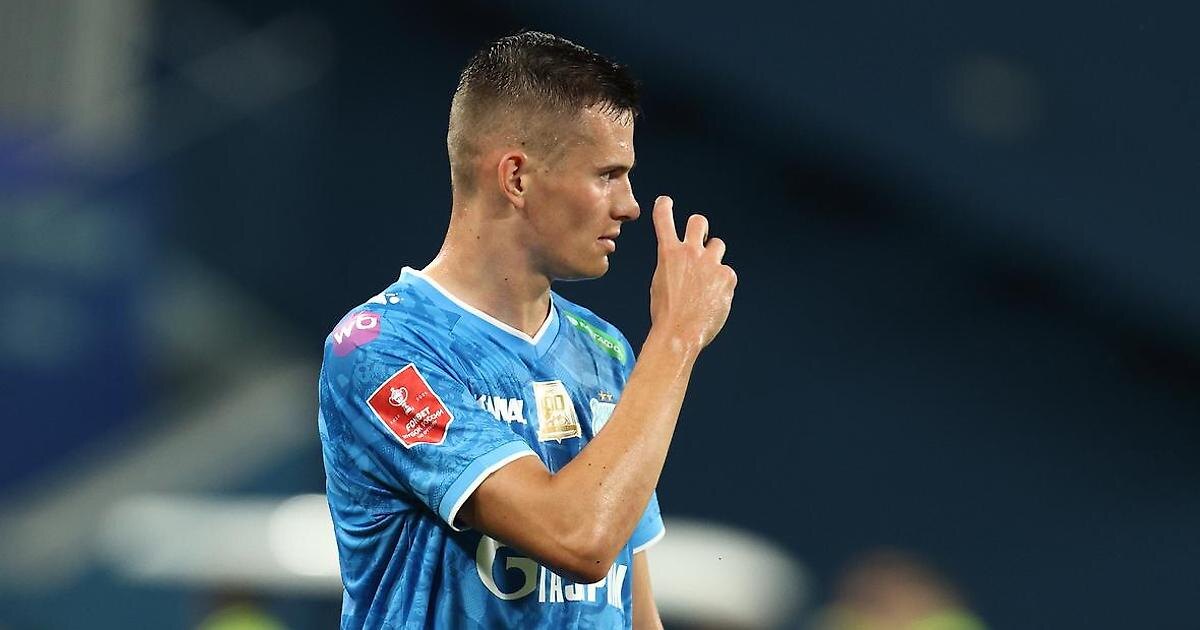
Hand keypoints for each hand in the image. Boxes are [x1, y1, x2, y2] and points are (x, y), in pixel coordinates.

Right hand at [648, 195, 736, 351]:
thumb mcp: (659, 282)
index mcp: (668, 253)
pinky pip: (727, 273)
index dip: (664, 207)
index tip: (665, 202)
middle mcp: (690, 252)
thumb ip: (671, 265)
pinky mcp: (727, 276)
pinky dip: (722, 284)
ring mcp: (710, 263)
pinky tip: (714, 299)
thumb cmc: (666, 312)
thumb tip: (682, 260)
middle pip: (698, 221)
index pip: (664, 219)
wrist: (680, 333)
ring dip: (713, 257)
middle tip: (699, 239)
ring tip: (707, 279)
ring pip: (717, 245)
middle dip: (699, 228)